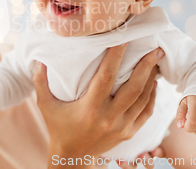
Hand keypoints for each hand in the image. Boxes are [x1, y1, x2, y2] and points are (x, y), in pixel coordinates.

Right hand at [34, 44, 164, 167]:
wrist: (72, 157)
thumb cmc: (58, 127)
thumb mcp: (45, 105)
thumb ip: (40, 82)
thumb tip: (39, 60)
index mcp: (90, 108)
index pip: (106, 77)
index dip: (116, 56)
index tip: (124, 39)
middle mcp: (109, 117)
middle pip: (133, 88)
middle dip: (146, 66)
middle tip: (154, 48)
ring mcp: (122, 126)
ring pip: (143, 99)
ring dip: (151, 78)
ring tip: (156, 60)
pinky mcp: (129, 133)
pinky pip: (145, 112)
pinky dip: (151, 96)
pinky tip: (153, 82)